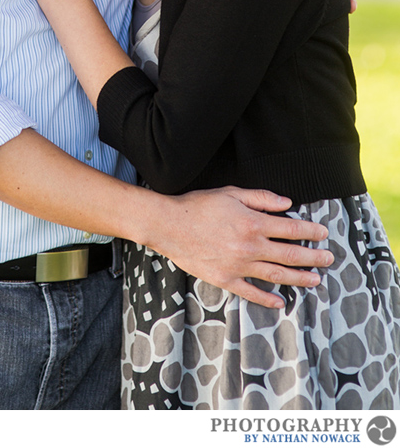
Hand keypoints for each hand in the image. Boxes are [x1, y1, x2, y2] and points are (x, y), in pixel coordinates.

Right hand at [149, 186, 332, 308]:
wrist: (167, 225)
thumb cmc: (197, 206)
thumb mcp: (230, 193)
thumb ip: (261, 197)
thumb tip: (287, 203)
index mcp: (253, 223)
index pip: (292, 230)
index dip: (311, 232)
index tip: (322, 234)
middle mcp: (250, 247)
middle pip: (290, 255)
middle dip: (313, 258)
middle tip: (328, 259)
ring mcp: (238, 265)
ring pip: (277, 275)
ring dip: (299, 279)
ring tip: (315, 280)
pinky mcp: (225, 278)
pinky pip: (251, 292)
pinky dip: (267, 299)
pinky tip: (280, 302)